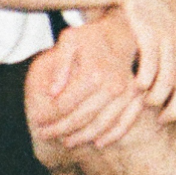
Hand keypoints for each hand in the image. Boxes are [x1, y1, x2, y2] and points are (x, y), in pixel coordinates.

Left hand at [26, 16, 152, 150]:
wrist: (122, 31)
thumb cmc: (91, 37)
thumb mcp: (69, 41)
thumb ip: (58, 66)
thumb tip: (52, 93)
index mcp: (93, 74)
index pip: (63, 105)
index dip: (46, 116)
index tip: (36, 121)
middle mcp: (113, 86)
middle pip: (81, 118)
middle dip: (59, 130)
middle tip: (44, 134)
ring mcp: (128, 94)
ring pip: (102, 125)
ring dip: (82, 137)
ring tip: (66, 141)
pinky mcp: (139, 97)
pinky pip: (126, 122)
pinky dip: (112, 136)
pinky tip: (99, 143)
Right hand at [107, 0, 175, 134]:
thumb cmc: (158, 15)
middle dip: (174, 111)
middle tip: (163, 121)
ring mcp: (171, 41)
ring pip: (165, 85)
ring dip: (154, 100)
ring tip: (145, 104)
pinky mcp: (151, 37)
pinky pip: (148, 73)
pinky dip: (142, 85)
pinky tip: (134, 87)